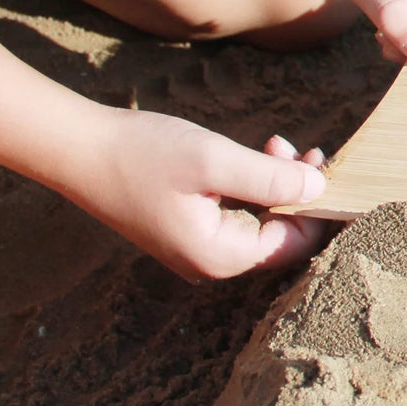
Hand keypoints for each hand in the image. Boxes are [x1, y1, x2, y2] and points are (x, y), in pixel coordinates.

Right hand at [84, 108, 328, 280]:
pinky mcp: (185, 229)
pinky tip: (253, 154)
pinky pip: (237, 214)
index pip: (294, 243)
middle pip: (280, 235)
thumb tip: (320, 190)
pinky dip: (252, 185)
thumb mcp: (214, 159)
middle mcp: (209, 263)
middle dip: (299, 191)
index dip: (319, 206)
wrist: (79, 149)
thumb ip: (270, 178)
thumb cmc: (142, 153)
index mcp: (219, 257)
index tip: (327, 163)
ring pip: (260, 221)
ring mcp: (195, 248)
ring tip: (277, 142)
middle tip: (303, 147)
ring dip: (276, 183)